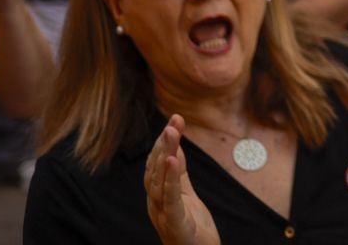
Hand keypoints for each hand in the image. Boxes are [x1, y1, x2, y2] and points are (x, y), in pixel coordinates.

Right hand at [144, 117, 220, 244]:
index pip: (156, 165)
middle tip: (174, 120)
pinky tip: (172, 160)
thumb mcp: (186, 195)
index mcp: (157, 196)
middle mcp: (155, 204)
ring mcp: (163, 214)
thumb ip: (179, 174)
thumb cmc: (192, 228)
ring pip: (159, 181)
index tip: (174, 119)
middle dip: (164, 143)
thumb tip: (174, 148)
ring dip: (165, 155)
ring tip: (172, 133)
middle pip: (155, 169)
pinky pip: (170, 199)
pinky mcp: (175, 224)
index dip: (163, 142)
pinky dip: (170, 179)